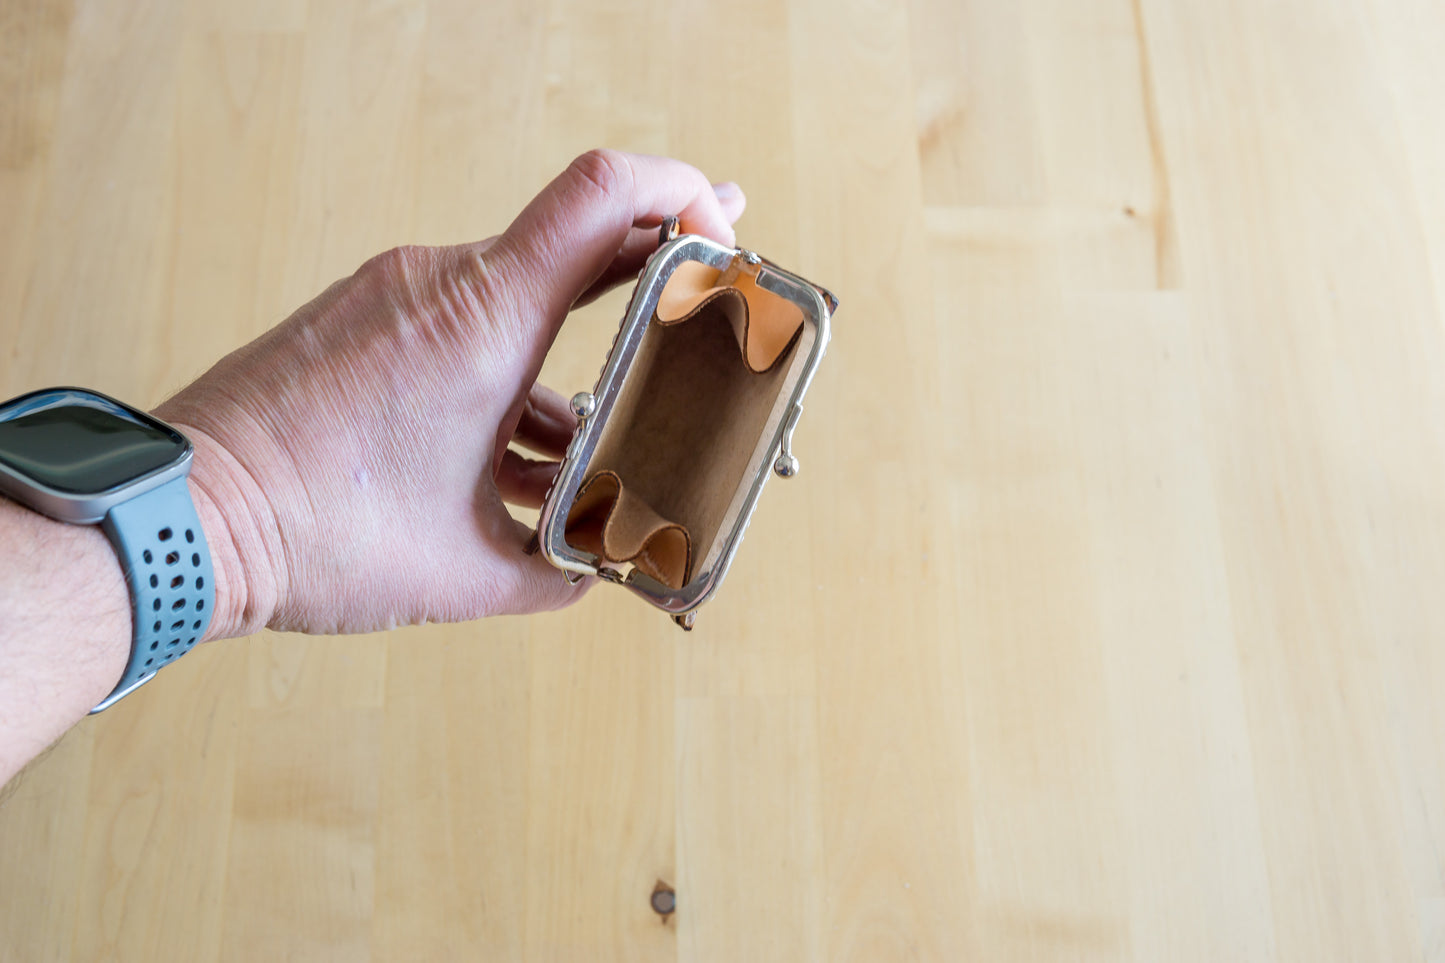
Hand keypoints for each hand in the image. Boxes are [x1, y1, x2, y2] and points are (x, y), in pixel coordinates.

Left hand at [156, 150, 745, 636]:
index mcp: (487, 317)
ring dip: (565, 358)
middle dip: (652, 266)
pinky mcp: (360, 321)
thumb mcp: (465, 568)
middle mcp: (441, 284)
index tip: (723, 235)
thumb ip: (556, 572)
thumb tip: (597, 574)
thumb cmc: (318, 532)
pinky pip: (460, 324)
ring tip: (587, 442)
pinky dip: (503, 374)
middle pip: (577, 240)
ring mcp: (393, 296)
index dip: (684, 191)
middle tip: (710, 283)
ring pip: (517, 299)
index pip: (606, 193)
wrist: (182, 515)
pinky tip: (510, 453)